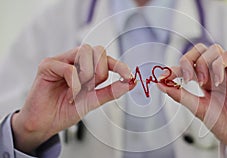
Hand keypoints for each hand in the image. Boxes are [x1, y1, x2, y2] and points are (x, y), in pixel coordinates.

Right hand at [11, 44, 134, 153]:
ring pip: (85, 52)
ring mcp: (60, 61)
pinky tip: (71, 96)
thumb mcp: (93, 101)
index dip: (119, 65)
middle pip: (97, 50)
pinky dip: (75, 86)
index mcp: (85, 67)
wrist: (44, 125)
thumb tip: (130, 83)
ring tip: (79, 92)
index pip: (105, 58)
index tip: (129, 76)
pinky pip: (70, 69)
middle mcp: (73, 61)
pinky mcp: (47, 65)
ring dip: (87, 76)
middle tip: (92, 88)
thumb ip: (110, 91)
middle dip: (101, 71)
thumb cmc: (65, 111)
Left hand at [158, 44, 226, 157]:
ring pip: (213, 49)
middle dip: (188, 60)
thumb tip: (160, 84)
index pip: (187, 65)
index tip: (164, 76)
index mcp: (203, 80)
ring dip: (203, 63)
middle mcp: (215, 73)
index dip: (174, 68)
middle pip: (199, 50)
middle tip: (187, 79)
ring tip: (203, 83)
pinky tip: (217, 82)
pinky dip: (218, 66)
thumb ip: (180, 95)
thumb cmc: (221, 123)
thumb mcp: (196, 108)